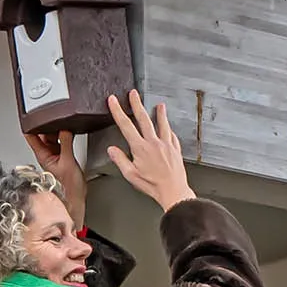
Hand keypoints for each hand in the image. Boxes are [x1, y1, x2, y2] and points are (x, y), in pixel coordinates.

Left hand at [23, 125, 86, 226]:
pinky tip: (69, 132)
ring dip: (57, 129)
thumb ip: (66, 143)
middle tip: (55, 117)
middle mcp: (46, 154)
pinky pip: (61, 141)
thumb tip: (65, 129)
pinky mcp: (63, 156)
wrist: (76, 199)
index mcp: (42, 155)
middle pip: (42, 134)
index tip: (33, 114)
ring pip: (52, 136)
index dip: (30, 124)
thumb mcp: (68, 161)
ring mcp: (54, 155)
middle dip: (48, 124)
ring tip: (63, 123)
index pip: (31, 136)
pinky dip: (64, 135)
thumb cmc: (69, 189)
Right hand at [103, 92, 195, 211]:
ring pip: (162, 124)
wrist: (173, 191)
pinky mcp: (175, 149)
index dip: (118, 111)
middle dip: (137, 104)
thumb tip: (112, 150)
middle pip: (143, 119)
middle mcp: (153, 143)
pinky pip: (172, 136)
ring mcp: (166, 145)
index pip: (126, 125)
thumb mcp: (131, 175)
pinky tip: (169, 128)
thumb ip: (120, 160)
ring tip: (160, 105)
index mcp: (140, 148)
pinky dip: (169, 130)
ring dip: (160, 113)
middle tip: (133, 94)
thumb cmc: (153, 185)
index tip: (113, 101)